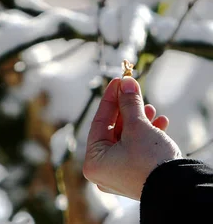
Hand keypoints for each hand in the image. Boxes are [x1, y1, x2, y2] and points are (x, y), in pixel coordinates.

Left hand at [83, 76, 181, 199]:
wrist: (178, 188)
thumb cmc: (150, 160)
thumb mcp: (138, 126)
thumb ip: (130, 103)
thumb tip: (126, 83)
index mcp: (93, 162)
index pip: (99, 122)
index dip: (110, 99)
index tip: (118, 81)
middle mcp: (102, 171)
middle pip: (113, 131)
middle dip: (127, 110)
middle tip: (134, 91)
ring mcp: (119, 175)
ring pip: (126, 140)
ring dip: (140, 121)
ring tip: (152, 109)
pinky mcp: (136, 177)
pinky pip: (137, 151)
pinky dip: (147, 136)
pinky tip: (161, 123)